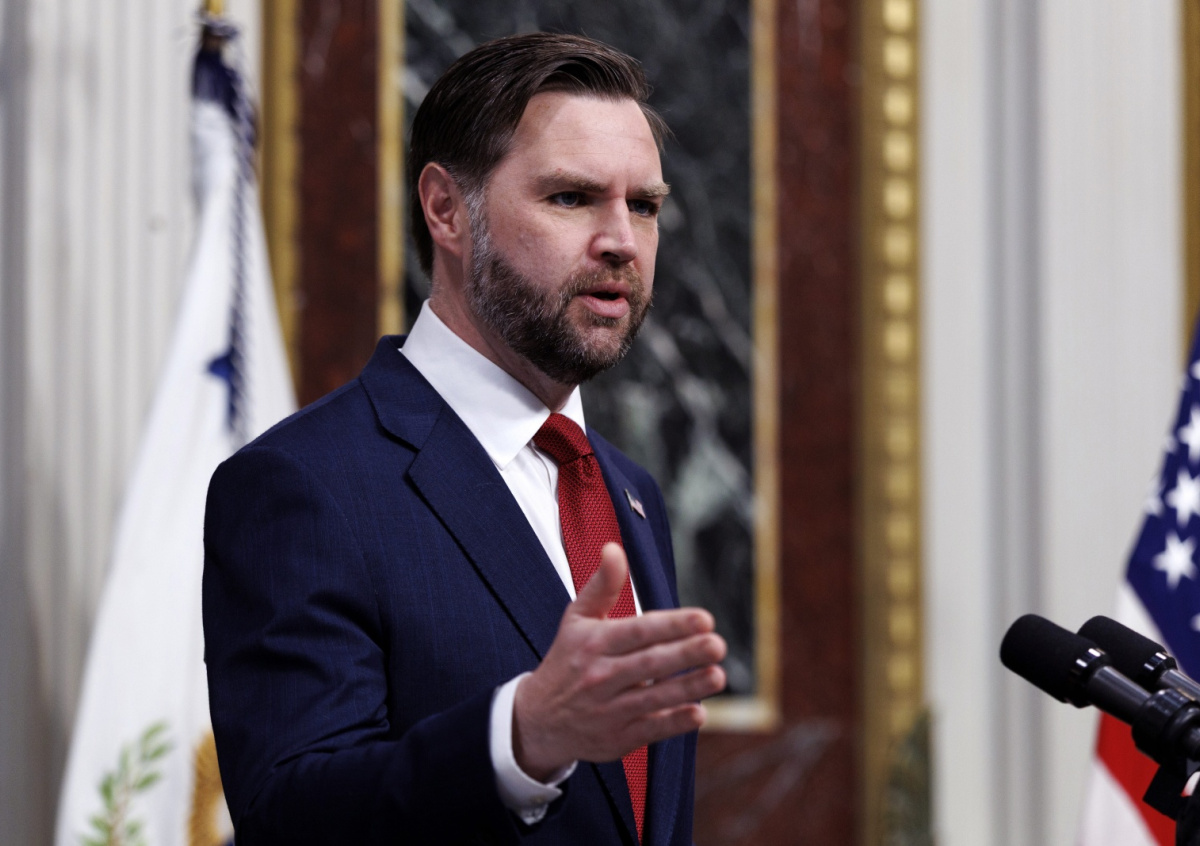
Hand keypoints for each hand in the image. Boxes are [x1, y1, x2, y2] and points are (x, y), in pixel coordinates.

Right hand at [512, 543, 726, 780]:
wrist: (538, 720)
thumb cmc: (567, 660)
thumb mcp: (576, 619)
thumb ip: (601, 585)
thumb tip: (614, 548)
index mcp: (594, 643)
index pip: (638, 631)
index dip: (671, 625)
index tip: (703, 618)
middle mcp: (601, 676)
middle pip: (650, 664)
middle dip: (686, 654)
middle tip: (718, 644)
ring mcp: (609, 710)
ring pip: (654, 699)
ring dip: (689, 687)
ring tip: (718, 676)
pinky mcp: (618, 739)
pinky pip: (651, 730)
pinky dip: (674, 722)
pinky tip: (699, 712)